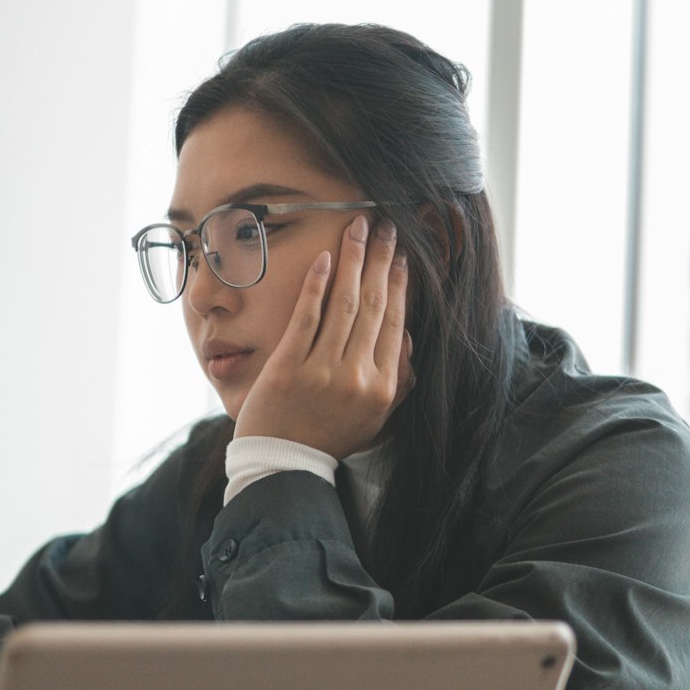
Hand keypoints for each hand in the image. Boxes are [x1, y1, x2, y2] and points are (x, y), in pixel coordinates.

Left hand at [234, 213, 412, 459]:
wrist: (283, 464)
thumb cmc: (330, 437)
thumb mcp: (375, 417)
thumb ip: (398, 379)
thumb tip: (405, 334)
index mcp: (382, 386)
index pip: (395, 321)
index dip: (399, 282)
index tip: (401, 254)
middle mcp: (357, 376)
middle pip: (374, 304)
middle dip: (380, 259)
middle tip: (385, 226)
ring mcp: (322, 371)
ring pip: (344, 304)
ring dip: (353, 260)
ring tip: (357, 228)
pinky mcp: (288, 368)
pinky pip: (306, 317)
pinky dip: (317, 285)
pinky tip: (324, 257)